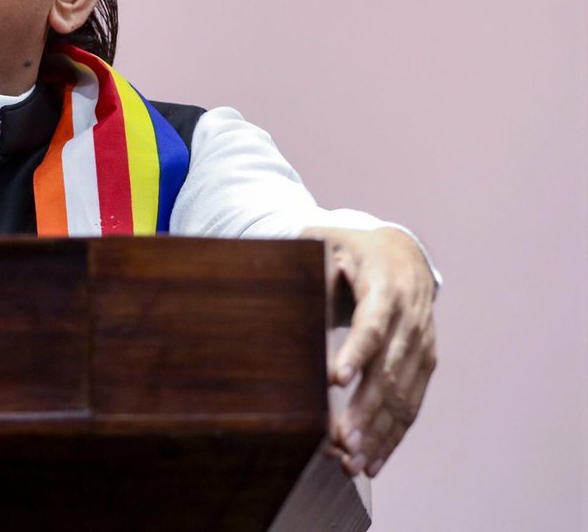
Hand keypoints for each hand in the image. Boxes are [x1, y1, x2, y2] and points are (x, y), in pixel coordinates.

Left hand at [305, 226, 437, 478]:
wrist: (403, 252)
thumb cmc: (350, 247)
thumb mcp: (325, 242)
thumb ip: (307, 262)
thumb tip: (280, 285)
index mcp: (387, 287)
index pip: (373, 324)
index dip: (357, 352)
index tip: (335, 379)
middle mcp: (411, 320)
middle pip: (390, 370)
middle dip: (366, 409)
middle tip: (342, 440)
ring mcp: (422, 345)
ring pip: (404, 396)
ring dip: (379, 432)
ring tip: (352, 462)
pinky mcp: (424, 364)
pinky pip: (411, 405)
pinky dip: (392, 436)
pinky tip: (372, 461)